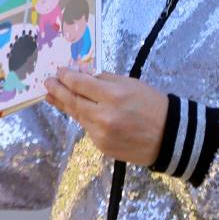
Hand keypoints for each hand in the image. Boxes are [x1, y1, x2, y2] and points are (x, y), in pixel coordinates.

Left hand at [44, 69, 166, 166]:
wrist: (171, 137)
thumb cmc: (152, 105)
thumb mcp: (130, 84)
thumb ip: (104, 80)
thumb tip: (82, 75)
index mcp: (113, 96)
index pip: (80, 84)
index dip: (66, 77)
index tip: (59, 71)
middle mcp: (104, 117)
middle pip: (73, 101)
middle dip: (58, 91)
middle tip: (47, 83)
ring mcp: (102, 135)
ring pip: (78, 116)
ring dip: (65, 105)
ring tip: (53, 96)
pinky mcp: (102, 147)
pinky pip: (88, 129)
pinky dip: (83, 118)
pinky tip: (78, 111)